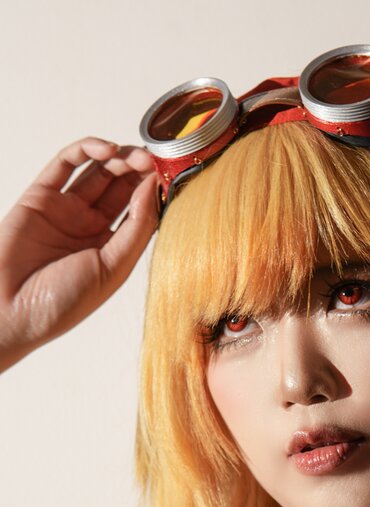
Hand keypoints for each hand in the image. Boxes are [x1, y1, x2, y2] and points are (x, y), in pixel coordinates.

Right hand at [0, 138, 157, 369]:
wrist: (11, 309)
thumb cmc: (62, 302)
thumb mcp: (113, 268)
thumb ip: (137, 228)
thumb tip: (153, 189)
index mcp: (112, 249)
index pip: (139, 211)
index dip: (153, 192)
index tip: (169, 177)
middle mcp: (90, 227)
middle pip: (121, 187)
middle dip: (139, 170)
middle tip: (153, 160)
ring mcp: (65, 210)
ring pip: (97, 172)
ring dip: (118, 158)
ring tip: (135, 155)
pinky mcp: (40, 196)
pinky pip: (64, 165)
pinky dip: (85, 150)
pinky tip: (106, 149)